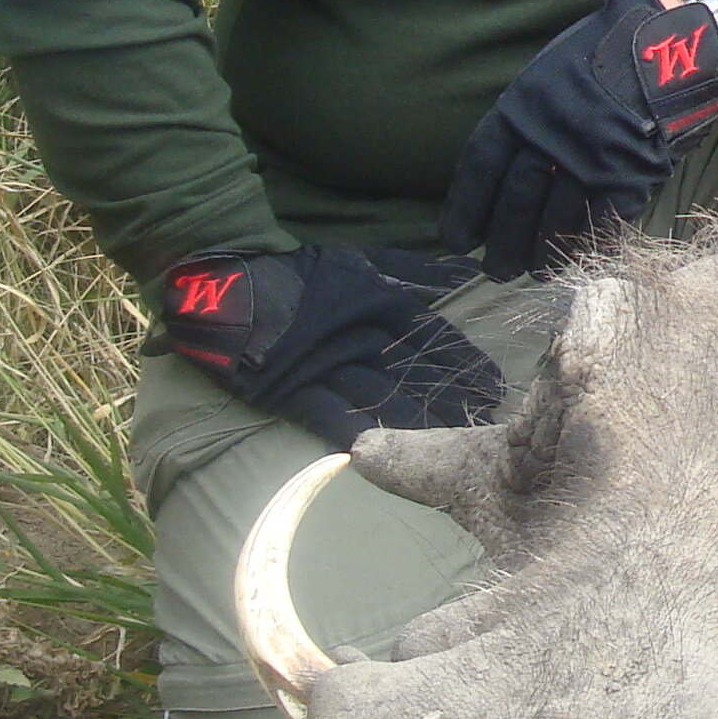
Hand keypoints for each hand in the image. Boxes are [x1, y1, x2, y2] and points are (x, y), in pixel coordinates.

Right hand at [160, 245, 503, 447]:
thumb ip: (413, 270)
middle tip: (486, 422)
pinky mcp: (294, 391)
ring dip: (418, 422)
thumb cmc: (297, 276)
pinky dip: (355, 435)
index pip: (433, 336)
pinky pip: (330, 416)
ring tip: (452, 444)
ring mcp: (326, 365)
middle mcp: (360, 335)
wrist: (226, 292)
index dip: (463, 363)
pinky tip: (383, 456)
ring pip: (383, 398)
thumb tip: (465, 271)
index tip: (492, 385)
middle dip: (452, 398)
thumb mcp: (359, 262)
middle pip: (416, 372)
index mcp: (378, 303)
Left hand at [439, 0, 717, 278]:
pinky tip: (576, 260)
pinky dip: (587, 247)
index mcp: (522, 106)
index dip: (466, 209)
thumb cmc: (610, 50)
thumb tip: (509, 160)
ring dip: (541, 254)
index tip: (457, 240)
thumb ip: (530, 111)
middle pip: (514, 203)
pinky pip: (601, 224)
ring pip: (554, 221)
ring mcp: (590, 160)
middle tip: (495, 270)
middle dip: (503, 244)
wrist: (677, 44)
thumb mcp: (553, 67)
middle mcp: (549, 136)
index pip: (480, 168)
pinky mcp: (630, 178)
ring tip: (535, 272)